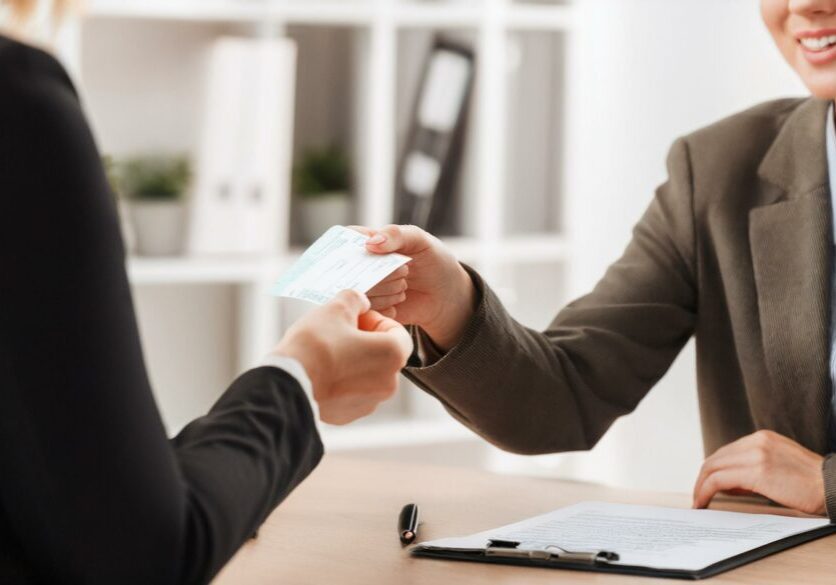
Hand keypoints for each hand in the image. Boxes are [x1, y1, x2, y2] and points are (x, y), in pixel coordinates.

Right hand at [271, 290, 412, 424]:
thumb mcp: (336, 308)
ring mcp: (369, 402)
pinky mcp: (349, 415)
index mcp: (392, 356)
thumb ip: (355, 299)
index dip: (376, 320)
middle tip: (339, 332)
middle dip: (365, 341)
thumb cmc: (314, 345)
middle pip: (383, 355)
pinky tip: (321, 371)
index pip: (398, 332)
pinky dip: (342, 381)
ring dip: (353, 361)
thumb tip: (360, 302)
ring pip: (368, 374)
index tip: (356, 318)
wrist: (286, 382)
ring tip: (327, 352)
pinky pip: (352, 392)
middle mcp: (388, 384)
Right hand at [350, 224, 476, 350]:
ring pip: (359, 293)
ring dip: (386, 291)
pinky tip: (399, 303)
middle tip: (405, 271)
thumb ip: (396, 235)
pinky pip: (367, 312)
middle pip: (351, 271)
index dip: (349, 250)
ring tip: (404, 286)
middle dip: (381, 273)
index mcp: (366, 241)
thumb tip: (370, 243)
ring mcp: (363, 289)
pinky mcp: (369, 310)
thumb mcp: (419, 240)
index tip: (369, 256)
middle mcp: (359, 266)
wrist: (446, 296)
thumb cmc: (433, 260)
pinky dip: (386, 308)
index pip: (343, 242)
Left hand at [692, 430, 825, 515]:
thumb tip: (728, 483)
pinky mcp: (757, 471)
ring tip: (698, 501)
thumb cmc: (811, 483)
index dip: (713, 470)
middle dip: (702, 478)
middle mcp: (756, 441)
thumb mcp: (779, 465)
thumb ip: (754, 467)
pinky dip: (705, 490)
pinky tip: (703, 502)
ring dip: (701, 486)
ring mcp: (756, 454)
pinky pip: (719, 480)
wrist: (834, 486)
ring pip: (713, 467)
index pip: (726, 452)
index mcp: (762, 438)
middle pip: (716, 458)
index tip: (707, 485)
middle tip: (698, 495)